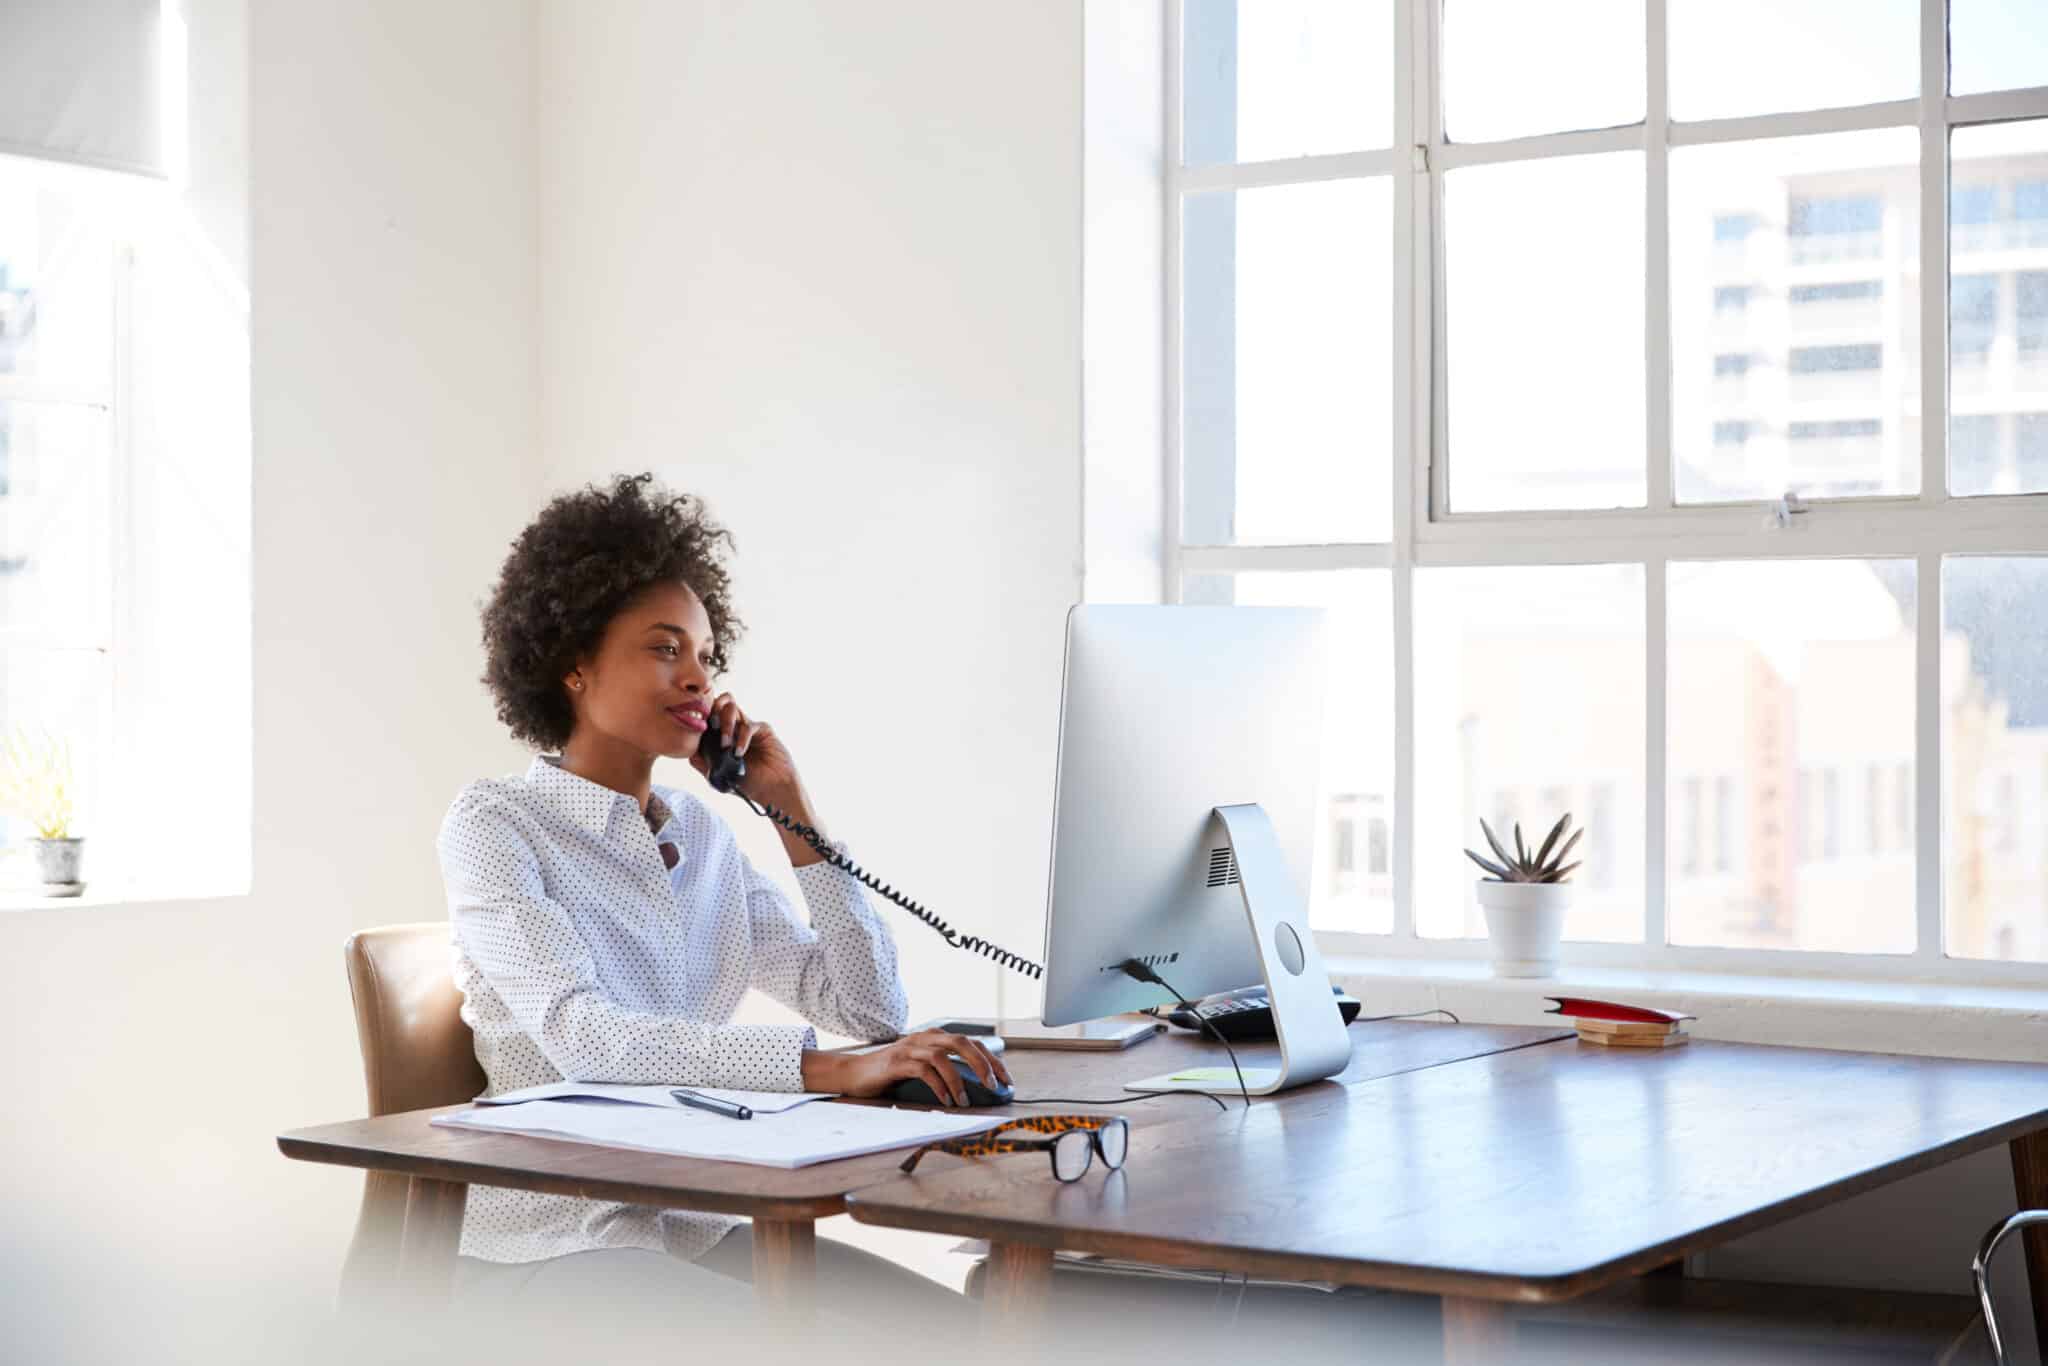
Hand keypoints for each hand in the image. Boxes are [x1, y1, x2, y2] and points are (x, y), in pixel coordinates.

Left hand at [689, 692, 798, 806]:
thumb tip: (687, 751)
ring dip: (726, 724)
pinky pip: (748, 725)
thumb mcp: (718, 776)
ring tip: (725, 744)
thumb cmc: (747, 784)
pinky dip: (741, 738)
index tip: (697, 732)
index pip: (708, 715)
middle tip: (711, 727)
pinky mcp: (763, 730)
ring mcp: (748, 726)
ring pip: (732, 707)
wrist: (772, 790)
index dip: (700, 717)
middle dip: (712, 710)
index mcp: (721, 735)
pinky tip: (739, 753)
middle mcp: (734, 727)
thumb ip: (702, 764)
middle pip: (719, 702)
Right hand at [801, 1030, 1013, 1107]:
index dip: (992, 1060)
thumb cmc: (893, 1074)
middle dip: (982, 1064)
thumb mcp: (923, 1068)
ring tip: (965, 1100)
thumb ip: (944, 1071)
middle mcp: (925, 1038)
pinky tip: (945, 1100)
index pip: (973, 1043)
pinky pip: (923, 1070)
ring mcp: (910, 1048)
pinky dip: (938, 1085)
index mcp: (936, 1037)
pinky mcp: (897, 1062)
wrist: (855, 1073)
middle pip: (962, 1043)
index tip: (1006, 1080)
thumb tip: (976, 1090)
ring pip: (943, 1056)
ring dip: (958, 1079)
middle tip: (994, 1086)